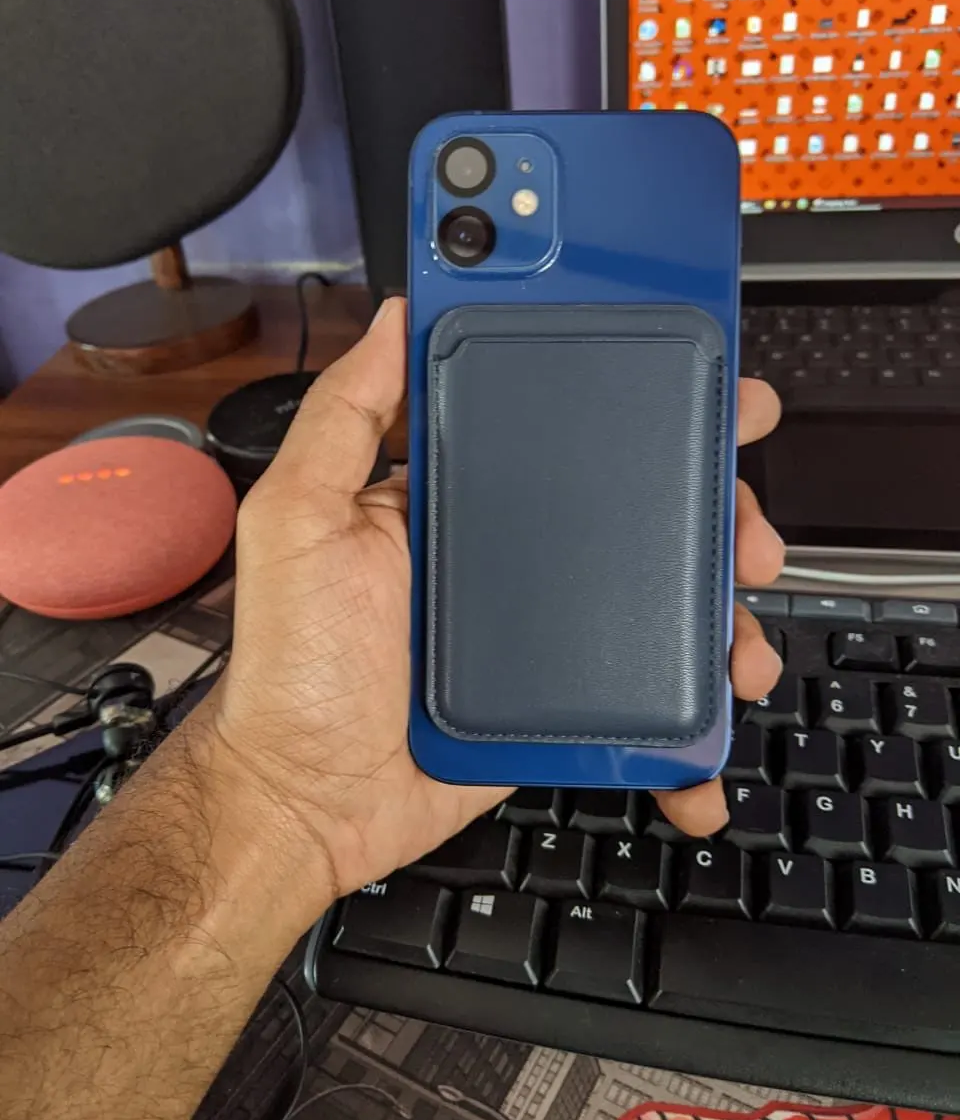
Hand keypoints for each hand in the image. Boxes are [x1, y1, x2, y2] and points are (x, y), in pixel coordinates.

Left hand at [197, 299, 782, 928]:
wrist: (311, 799)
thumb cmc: (294, 664)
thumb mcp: (299, 519)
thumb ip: (344, 416)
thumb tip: (393, 320)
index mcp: (463, 502)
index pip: (567, 434)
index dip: (644, 408)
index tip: (706, 391)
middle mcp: (514, 558)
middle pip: (641, 517)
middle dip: (715, 514)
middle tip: (748, 531)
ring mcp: (547, 634)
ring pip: (662, 609)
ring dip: (721, 620)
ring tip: (740, 648)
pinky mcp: (563, 706)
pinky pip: (643, 705)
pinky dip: (688, 730)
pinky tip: (705, 740)